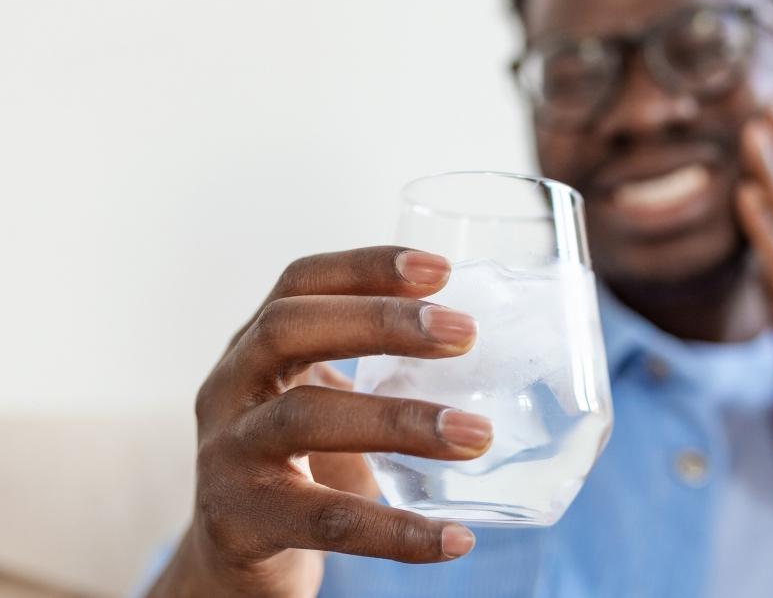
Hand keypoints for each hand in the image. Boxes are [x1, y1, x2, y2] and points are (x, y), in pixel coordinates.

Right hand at [150, 246, 491, 597]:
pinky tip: (453, 538)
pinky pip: (324, 520)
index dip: (365, 267)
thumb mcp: (322, 401)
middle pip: (290, 328)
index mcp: (255, 347)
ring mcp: (226, 453)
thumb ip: (378, 372)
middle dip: (381, 323)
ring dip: (401, 421)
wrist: (232, 558)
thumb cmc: (295, 464)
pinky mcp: (240, 521)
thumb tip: (493, 354)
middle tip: (464, 333)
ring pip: (305, 418)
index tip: (441, 269)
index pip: (301, 283)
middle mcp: (229, 388)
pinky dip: (395, 532)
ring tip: (475, 435)